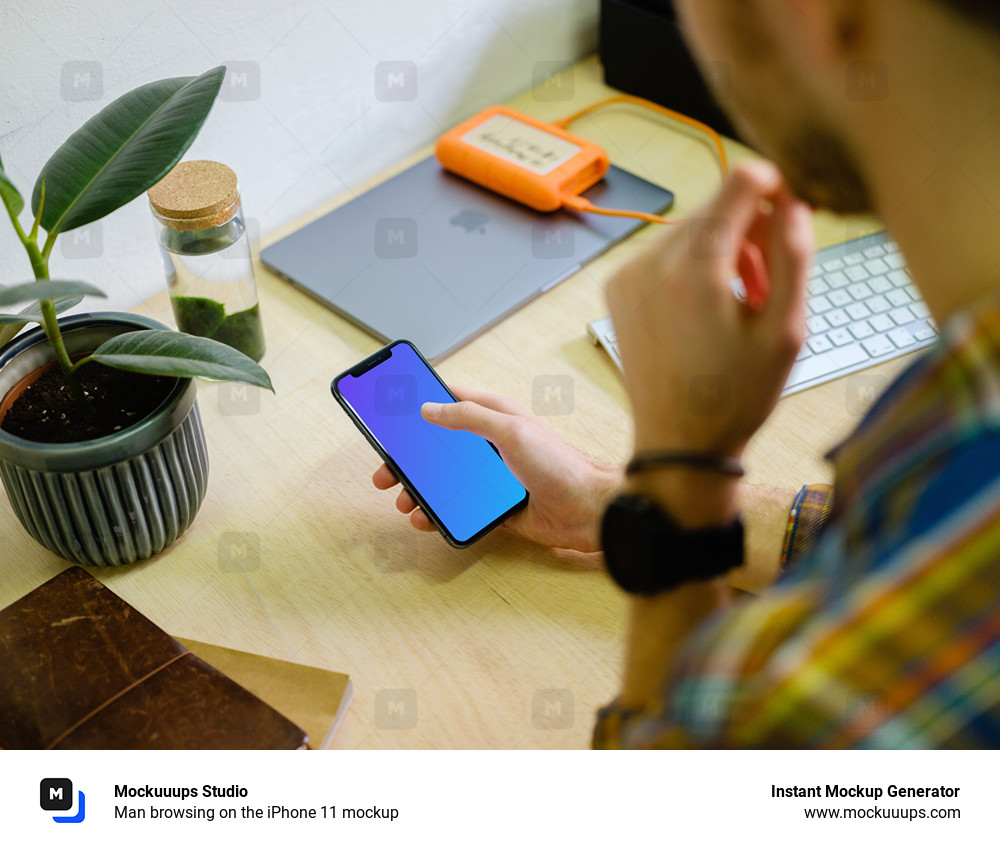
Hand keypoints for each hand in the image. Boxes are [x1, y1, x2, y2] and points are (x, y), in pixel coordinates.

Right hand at [371, 386, 621, 551]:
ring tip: (403, 500)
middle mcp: (489, 446)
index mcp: (495, 417)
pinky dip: (438, 514)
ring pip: (443, 481)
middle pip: (437, 447)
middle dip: (408, 459)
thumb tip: (430, 408)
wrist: (588, 511)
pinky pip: (458, 509)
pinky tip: (425, 519)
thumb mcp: (512, 431)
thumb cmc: (560, 466)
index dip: (421, 402)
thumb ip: (470, 417)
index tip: (391, 410)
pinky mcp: (493, 505)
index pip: (450, 401)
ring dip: (419, 490)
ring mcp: (490, 477)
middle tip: (385, 471)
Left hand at [606, 161, 813, 457]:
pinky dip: (693, 264)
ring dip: (723, 249)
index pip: (741, 183)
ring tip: (741, 302)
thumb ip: (793, 255)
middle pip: (716, 205)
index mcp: (694, 269)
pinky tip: (708, 307)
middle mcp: (650, 262)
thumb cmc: (736, 396)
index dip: (777, 188)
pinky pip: (665, 252)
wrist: (678, 444)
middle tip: (767, 284)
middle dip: (751, 230)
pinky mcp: (617, 288)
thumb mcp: (787, 329)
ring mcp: (627, 274)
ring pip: (691, 228)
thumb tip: (793, 201)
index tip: (794, 214)